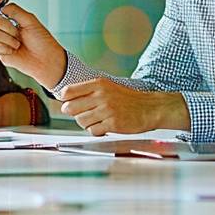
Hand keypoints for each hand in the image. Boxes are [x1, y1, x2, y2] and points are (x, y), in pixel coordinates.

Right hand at [0, 0, 66, 88]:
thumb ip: (15, 11)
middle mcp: (4, 26)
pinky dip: (3, 47)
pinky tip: (12, 50)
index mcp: (12, 17)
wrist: (45, 59)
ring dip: (7, 38)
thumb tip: (1, 7)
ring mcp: (0, 38)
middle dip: (6, 25)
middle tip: (18, 32)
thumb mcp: (30, 21)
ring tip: (18, 43)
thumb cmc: (41, 40)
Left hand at [57, 79, 188, 135]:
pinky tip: (103, 127)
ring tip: (96, 120)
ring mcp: (106, 110)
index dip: (65, 100)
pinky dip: (96, 131)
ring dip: (85, 123)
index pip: (67, 91)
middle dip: (74, 113)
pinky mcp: (112, 124)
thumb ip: (88, 90)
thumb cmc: (126, 98)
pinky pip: (93, 131)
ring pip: (80, 121)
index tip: (69, 103)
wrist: (150, 108)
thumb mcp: (107, 86)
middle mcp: (100, 96)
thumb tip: (64, 96)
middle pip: (70, 108)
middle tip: (83, 114)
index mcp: (98, 84)